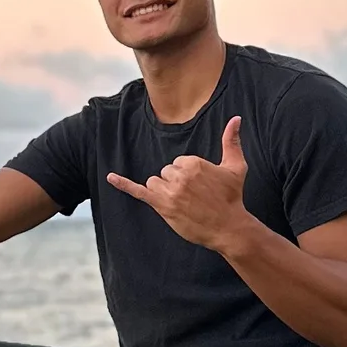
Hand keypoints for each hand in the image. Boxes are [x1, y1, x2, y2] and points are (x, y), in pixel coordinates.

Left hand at [107, 116, 249, 252]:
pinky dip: (123, 184)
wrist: (228, 227)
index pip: (178, 162)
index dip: (188, 175)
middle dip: (176, 184)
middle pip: (165, 173)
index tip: (201, 187)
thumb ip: (232, 141)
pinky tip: (110, 177)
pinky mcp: (161, 205)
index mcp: (193, 162)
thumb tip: (236, 118)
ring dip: (164, 192)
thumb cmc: (232, 197)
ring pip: (154, 183)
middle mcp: (179, 175)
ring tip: (183, 203)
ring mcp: (169, 191)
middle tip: (194, 198)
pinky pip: (138, 191)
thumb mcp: (235, 167)